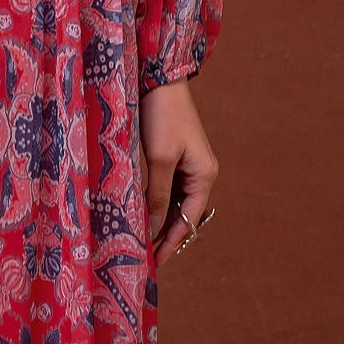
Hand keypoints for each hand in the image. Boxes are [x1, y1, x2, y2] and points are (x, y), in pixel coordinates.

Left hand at [141, 77, 218, 270]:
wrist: (160, 80)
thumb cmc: (162, 116)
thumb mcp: (158, 159)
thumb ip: (158, 194)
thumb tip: (154, 226)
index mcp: (205, 175)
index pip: (189, 220)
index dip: (172, 243)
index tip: (155, 263)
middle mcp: (201, 173)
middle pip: (184, 213)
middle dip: (165, 235)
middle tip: (143, 257)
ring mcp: (188, 165)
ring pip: (174, 202)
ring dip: (158, 219)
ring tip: (139, 240)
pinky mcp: (174, 156)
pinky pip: (166, 187)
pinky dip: (155, 201)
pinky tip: (139, 212)